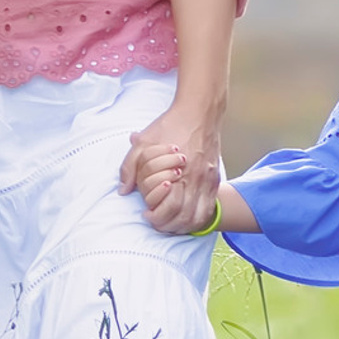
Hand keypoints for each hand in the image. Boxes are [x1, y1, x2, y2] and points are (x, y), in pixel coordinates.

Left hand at [119, 99, 222, 233]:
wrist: (198, 112)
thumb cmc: (169, 126)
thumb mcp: (143, 142)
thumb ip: (129, 167)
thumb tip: (124, 190)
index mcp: (176, 172)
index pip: (167, 209)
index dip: (154, 217)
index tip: (146, 213)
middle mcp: (195, 180)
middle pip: (183, 218)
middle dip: (167, 226)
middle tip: (156, 221)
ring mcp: (207, 180)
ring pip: (198, 218)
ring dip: (183, 226)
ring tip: (170, 223)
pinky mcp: (214, 179)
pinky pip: (209, 208)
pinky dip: (198, 219)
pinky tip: (187, 217)